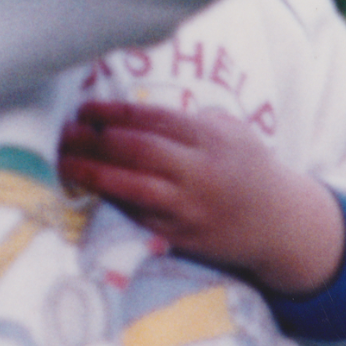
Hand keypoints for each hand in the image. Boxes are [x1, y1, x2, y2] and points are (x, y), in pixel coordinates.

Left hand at [56, 99, 344, 296]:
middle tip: (66, 132)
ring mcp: (189, 208)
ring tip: (64, 160)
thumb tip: (136, 110)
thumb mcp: (232, 130)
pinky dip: (109, 200)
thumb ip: (190, 118)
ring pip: (131, 187)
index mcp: (210, 139)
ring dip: (91, 172)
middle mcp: (199, 173)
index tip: (84, 109)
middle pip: (137, 151)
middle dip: (95, 140)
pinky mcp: (180, 236)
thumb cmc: (248, 167)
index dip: (112, 113)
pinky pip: (137, 215)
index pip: (152, 120)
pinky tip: (87, 188)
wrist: (280, 225)